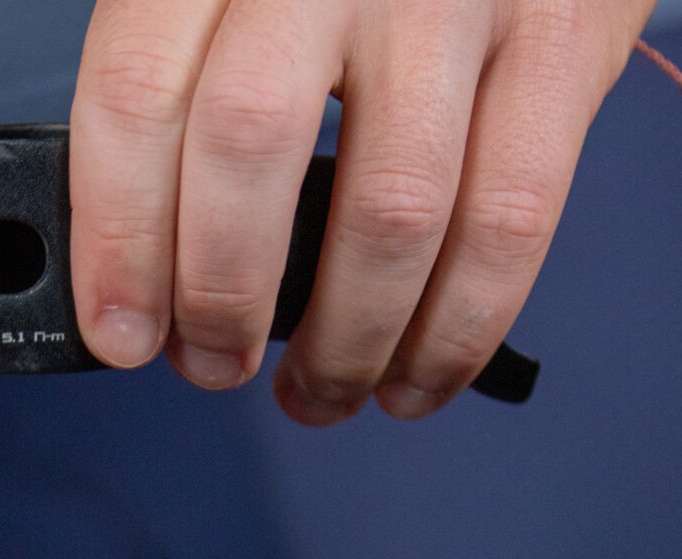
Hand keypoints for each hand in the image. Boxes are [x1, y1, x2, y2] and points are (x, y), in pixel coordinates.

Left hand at [68, 0, 653, 423]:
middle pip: (246, 149)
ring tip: (319, 393)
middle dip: (221, 297)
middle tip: (214, 365)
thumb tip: (141, 260)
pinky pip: (509, 220)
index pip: (136, 91)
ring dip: (345, 341)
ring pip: (388, 211)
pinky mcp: (564, 41)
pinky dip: (456, 330)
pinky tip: (415, 374)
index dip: (117, 238)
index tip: (118, 330)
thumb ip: (189, 73)